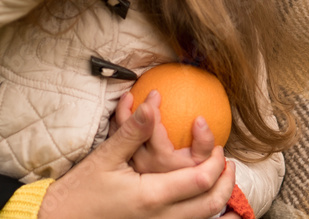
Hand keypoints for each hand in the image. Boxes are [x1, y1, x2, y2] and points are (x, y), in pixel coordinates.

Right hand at [38, 100, 233, 218]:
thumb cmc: (80, 192)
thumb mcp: (106, 157)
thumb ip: (134, 130)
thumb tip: (154, 101)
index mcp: (151, 197)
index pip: (200, 180)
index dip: (216, 161)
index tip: (218, 146)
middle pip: (210, 203)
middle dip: (226, 182)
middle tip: (228, 162)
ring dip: (220, 201)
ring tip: (223, 182)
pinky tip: (220, 216)